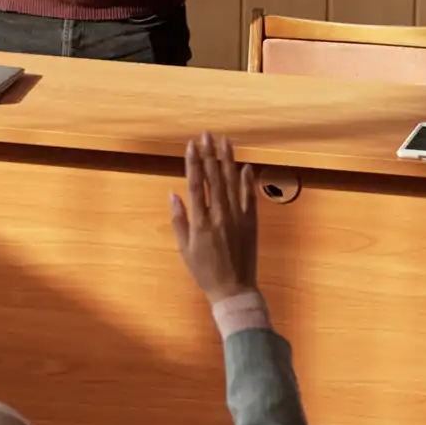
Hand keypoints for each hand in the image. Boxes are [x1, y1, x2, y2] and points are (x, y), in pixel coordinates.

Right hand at [170, 133, 257, 304]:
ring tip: (225, 142)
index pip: (196, 185)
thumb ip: (179, 220)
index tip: (191, 145)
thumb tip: (173, 194)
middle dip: (209, 154)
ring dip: (228, 160)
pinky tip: (245, 166)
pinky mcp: (252, 223)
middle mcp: (220, 215)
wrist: (234, 289)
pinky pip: (250, 198)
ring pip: (233, 183)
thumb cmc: (203, 271)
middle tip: (206, 135)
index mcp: (200, 222)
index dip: (193, 163)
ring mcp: (238, 218)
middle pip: (214, 178)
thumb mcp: (184, 248)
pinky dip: (247, 181)